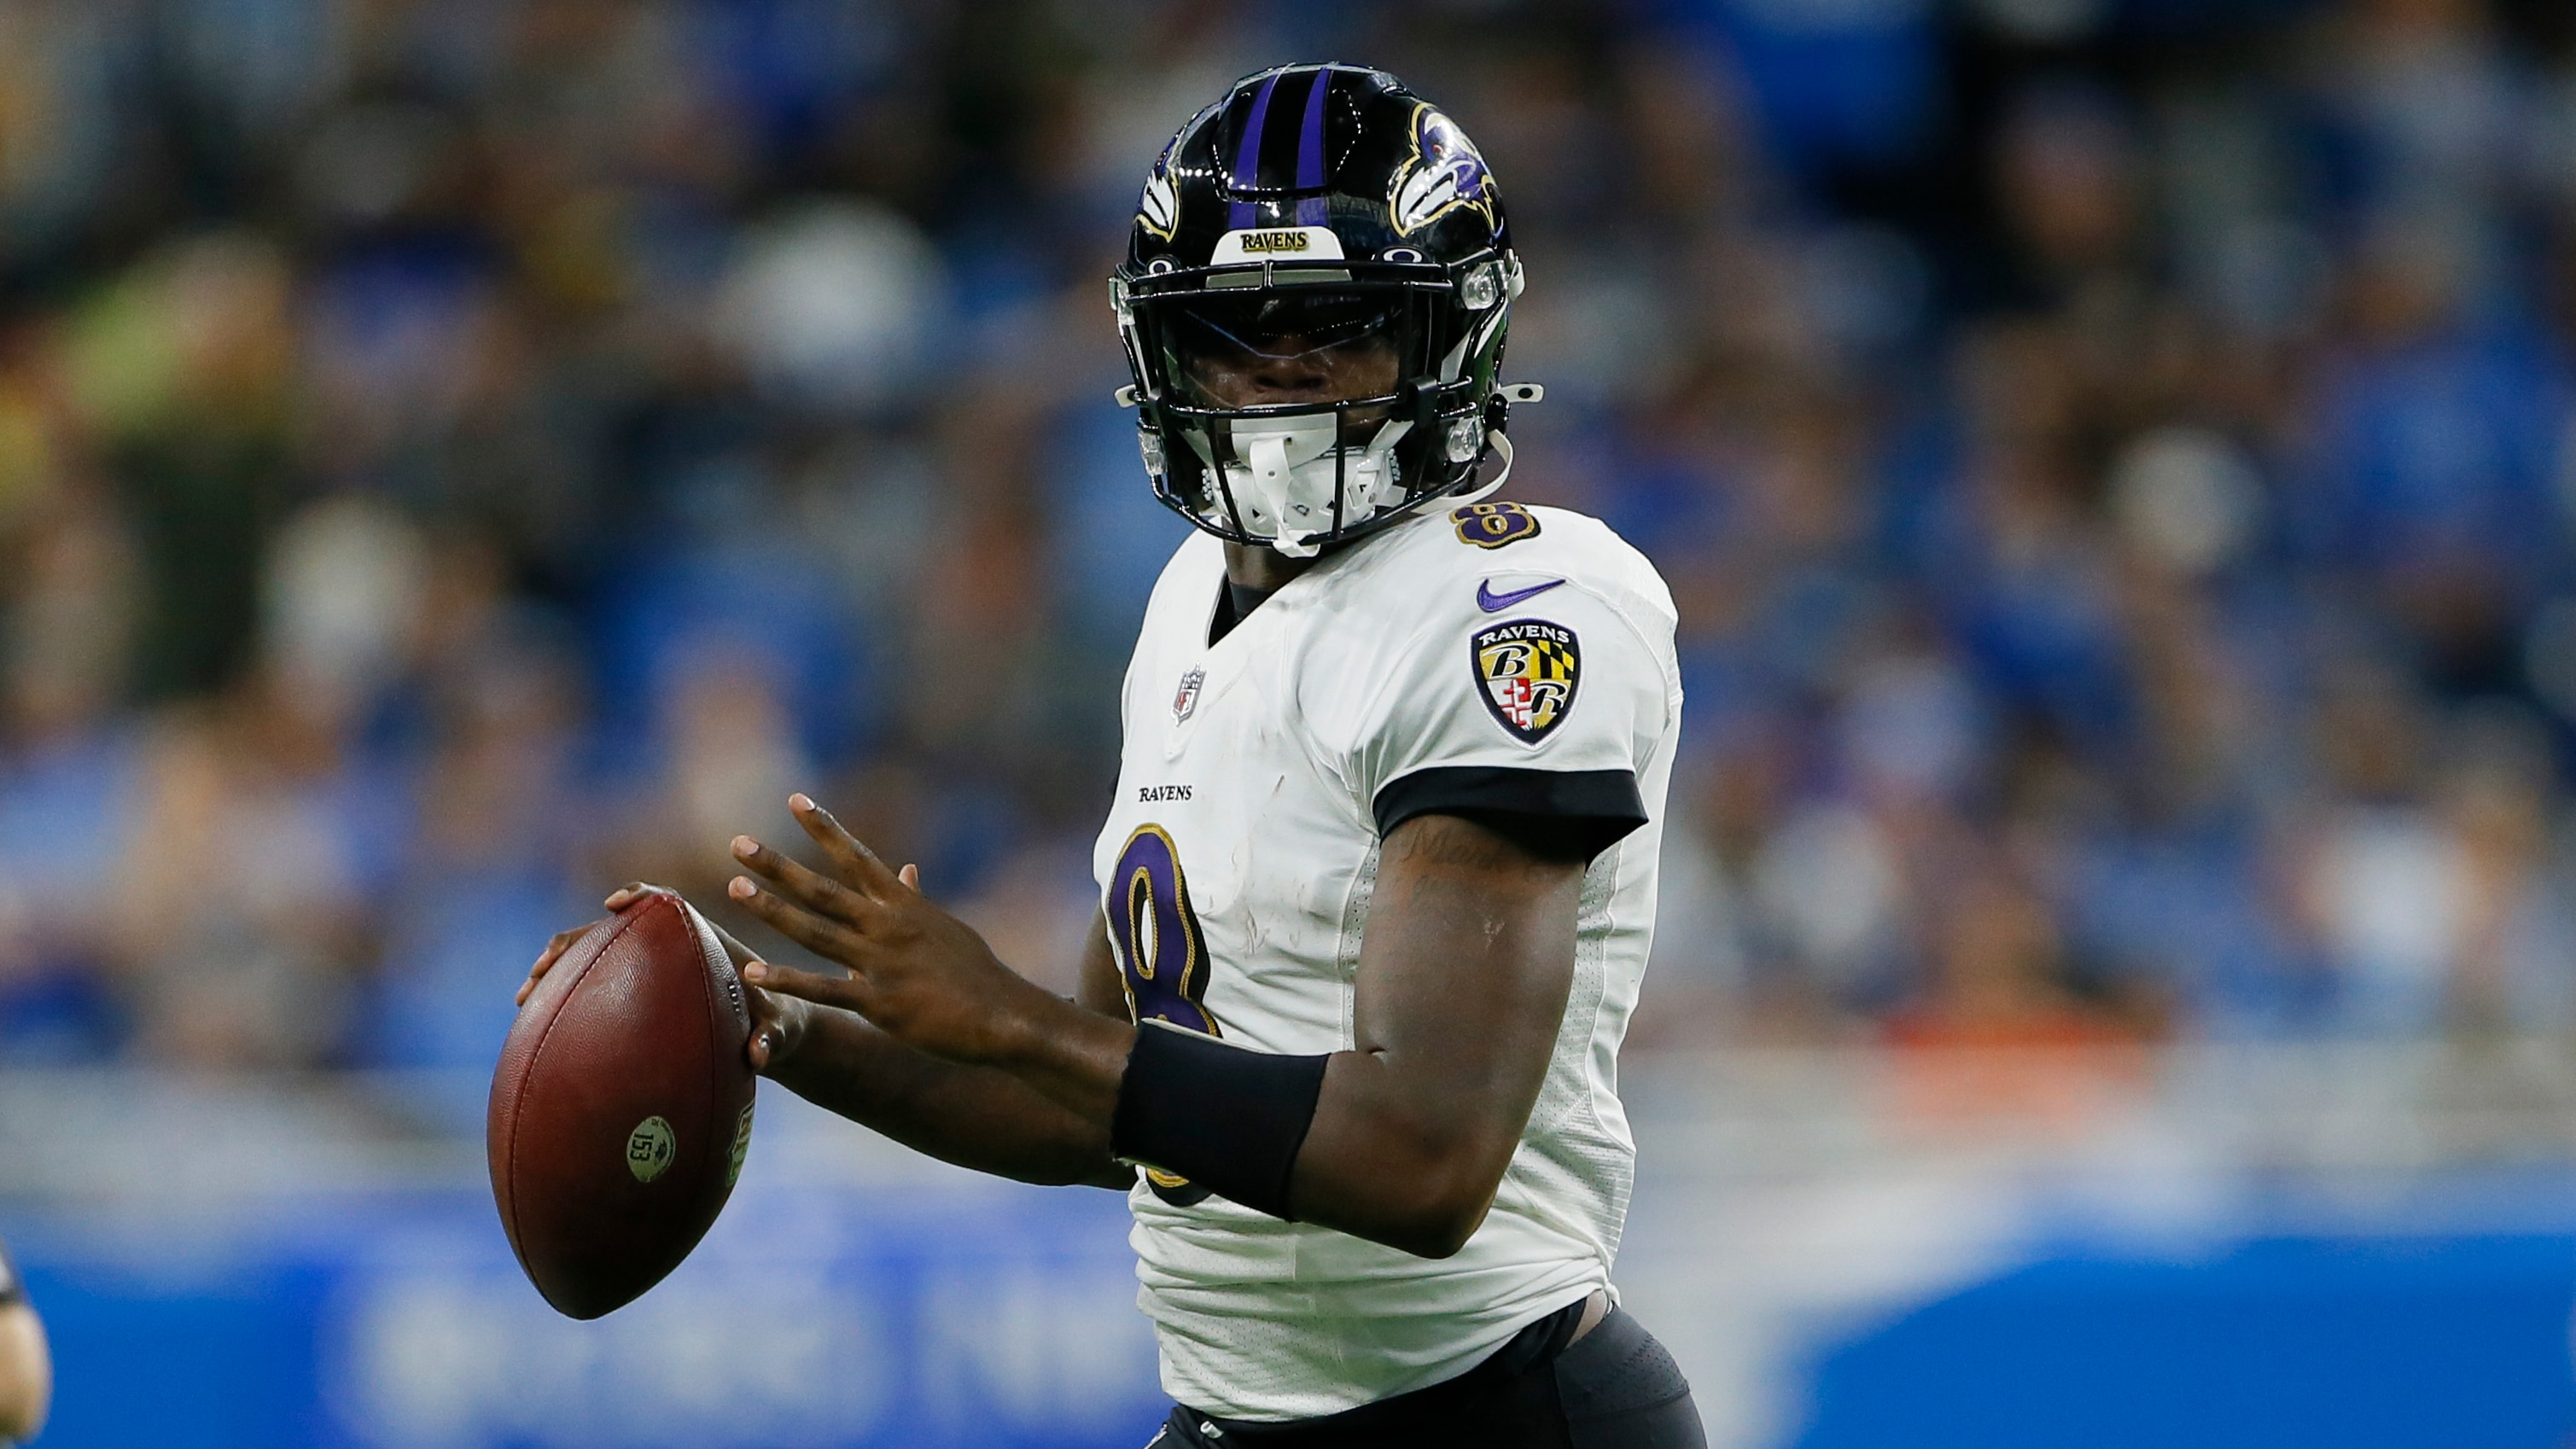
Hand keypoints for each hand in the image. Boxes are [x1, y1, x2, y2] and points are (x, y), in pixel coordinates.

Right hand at [515, 881, 813, 1076]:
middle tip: (543, 967)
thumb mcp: (783, 1033)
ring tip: (525, 999)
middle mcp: (670, 950)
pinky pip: (594, 990)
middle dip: (574, 941)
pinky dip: (564, 999)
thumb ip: (774, 1039)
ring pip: (594, 958)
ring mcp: (649, 972)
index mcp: (706, 941)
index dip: (640, 897)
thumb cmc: (782, 1028)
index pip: (667, 905)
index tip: (614, 905)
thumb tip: (757, 1055)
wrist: (774, 1038)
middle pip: (612, 931)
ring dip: (557, 969)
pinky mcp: (636, 995)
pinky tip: (537, 1026)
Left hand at [725, 793, 1062, 1066]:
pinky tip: (752, 973)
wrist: (1005, 1014)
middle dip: (778, 865)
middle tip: (738, 843)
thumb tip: (907, 868)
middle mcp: (887, 925)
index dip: (825, 828)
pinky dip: (787, 980)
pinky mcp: (880, 1001)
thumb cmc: (977, 973)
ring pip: (815, 931)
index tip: (795, 800)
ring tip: (734, 888)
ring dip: (773, 909)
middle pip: (822, 889)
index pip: (857, 857)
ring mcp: (882, 962)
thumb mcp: (946, 926)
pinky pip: (824, 988)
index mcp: (903, 904)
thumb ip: (916, 898)